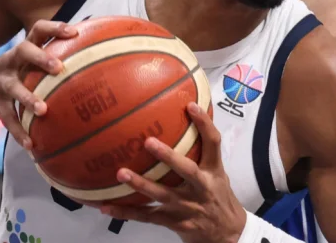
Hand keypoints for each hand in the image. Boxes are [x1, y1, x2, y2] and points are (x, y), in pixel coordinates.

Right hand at [0, 20, 77, 151]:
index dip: (55, 28)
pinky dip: (19, 132)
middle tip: (59, 68)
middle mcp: (10, 61)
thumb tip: (96, 59)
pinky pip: (7, 119)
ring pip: (14, 88)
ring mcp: (0, 82)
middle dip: (41, 58)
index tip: (74, 32)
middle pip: (23, 51)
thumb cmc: (15, 73)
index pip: (38, 30)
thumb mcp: (27, 61)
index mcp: (23, 49)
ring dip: (29, 99)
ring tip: (44, 110)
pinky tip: (32, 145)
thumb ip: (52, 58)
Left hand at [97, 103, 244, 242]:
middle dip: (169, 157)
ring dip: (140, 184)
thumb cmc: (219, 198)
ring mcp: (188, 207)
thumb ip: (203, 154)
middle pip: (186, 170)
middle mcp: (202, 188)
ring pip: (162, 195)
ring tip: (120, 173)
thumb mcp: (218, 175)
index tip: (190, 106)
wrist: (229, 234)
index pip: (213, 143)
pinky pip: (147, 217)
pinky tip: (107, 207)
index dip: (204, 124)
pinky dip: (126, 212)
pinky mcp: (175, 222)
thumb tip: (184, 121)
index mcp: (213, 172)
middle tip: (149, 142)